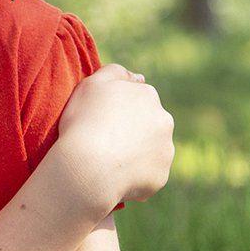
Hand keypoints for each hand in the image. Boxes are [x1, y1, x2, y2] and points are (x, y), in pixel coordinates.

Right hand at [53, 64, 174, 209]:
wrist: (87, 167)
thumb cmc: (84, 122)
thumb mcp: (91, 84)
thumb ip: (114, 72)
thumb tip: (138, 77)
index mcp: (148, 95)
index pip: (136, 100)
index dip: (117, 111)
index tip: (100, 122)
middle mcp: (164, 120)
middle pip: (148, 124)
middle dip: (132, 131)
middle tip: (104, 143)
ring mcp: (165, 149)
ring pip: (150, 150)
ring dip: (136, 154)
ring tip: (109, 163)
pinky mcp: (161, 175)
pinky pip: (148, 175)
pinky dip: (135, 177)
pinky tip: (114, 178)